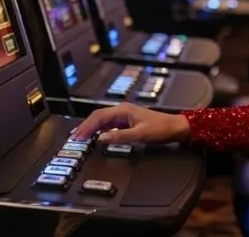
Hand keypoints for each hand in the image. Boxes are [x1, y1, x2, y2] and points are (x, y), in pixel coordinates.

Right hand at [72, 103, 190, 143]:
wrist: (174, 127)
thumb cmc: (160, 129)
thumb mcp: (139, 135)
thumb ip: (119, 137)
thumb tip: (101, 138)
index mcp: (123, 110)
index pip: (99, 116)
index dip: (87, 126)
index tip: (77, 136)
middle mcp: (122, 110)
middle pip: (98, 116)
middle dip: (86, 126)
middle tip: (74, 137)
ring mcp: (124, 116)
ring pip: (103, 120)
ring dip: (91, 128)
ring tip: (81, 137)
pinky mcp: (127, 122)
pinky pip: (109, 124)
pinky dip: (100, 130)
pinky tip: (96, 136)